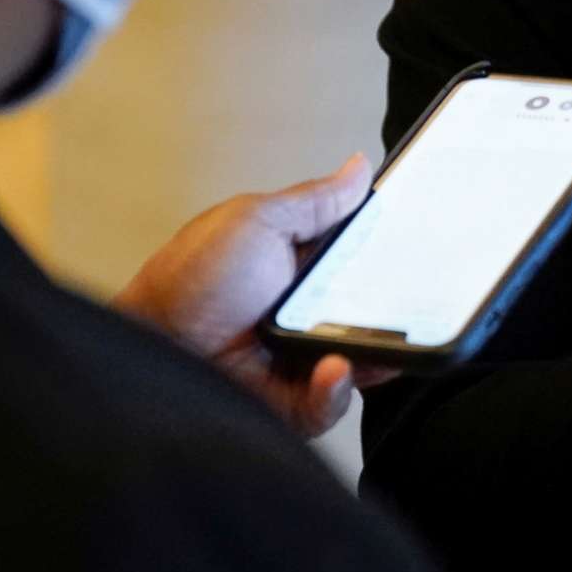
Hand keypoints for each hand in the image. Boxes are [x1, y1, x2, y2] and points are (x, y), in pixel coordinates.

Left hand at [114, 153, 398, 437]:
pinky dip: (335, 389)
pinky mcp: (292, 403)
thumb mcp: (257, 222)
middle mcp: (307, 312)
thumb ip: (315, 202)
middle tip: (405, 301)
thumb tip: (358, 169)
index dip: (394, 256)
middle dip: (395, 310)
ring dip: (370, 352)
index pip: (366, 259)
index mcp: (302, 264)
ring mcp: (302, 359)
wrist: (152, 347)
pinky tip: (330, 369)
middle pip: (375, 312)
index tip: (420, 248)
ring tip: (356, 340)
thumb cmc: (189, 280)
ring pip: (362, 360)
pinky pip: (331, 402)